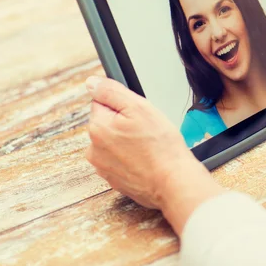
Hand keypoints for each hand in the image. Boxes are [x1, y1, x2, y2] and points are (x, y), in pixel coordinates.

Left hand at [84, 76, 223, 234]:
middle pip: (108, 123)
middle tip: (147, 131)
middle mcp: (93, 149)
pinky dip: (132, 158)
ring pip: (114, 142)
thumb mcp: (139, 108)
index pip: (103, 103)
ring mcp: (103, 167)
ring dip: (128, 141)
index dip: (124, 106)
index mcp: (97, 128)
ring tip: (148, 147)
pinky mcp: (114, 180)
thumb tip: (92, 83)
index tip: (138, 116)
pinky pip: (120, 160)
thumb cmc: (161, 147)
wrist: (173, 182)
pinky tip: (147, 160)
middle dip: (125, 124)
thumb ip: (111, 92)